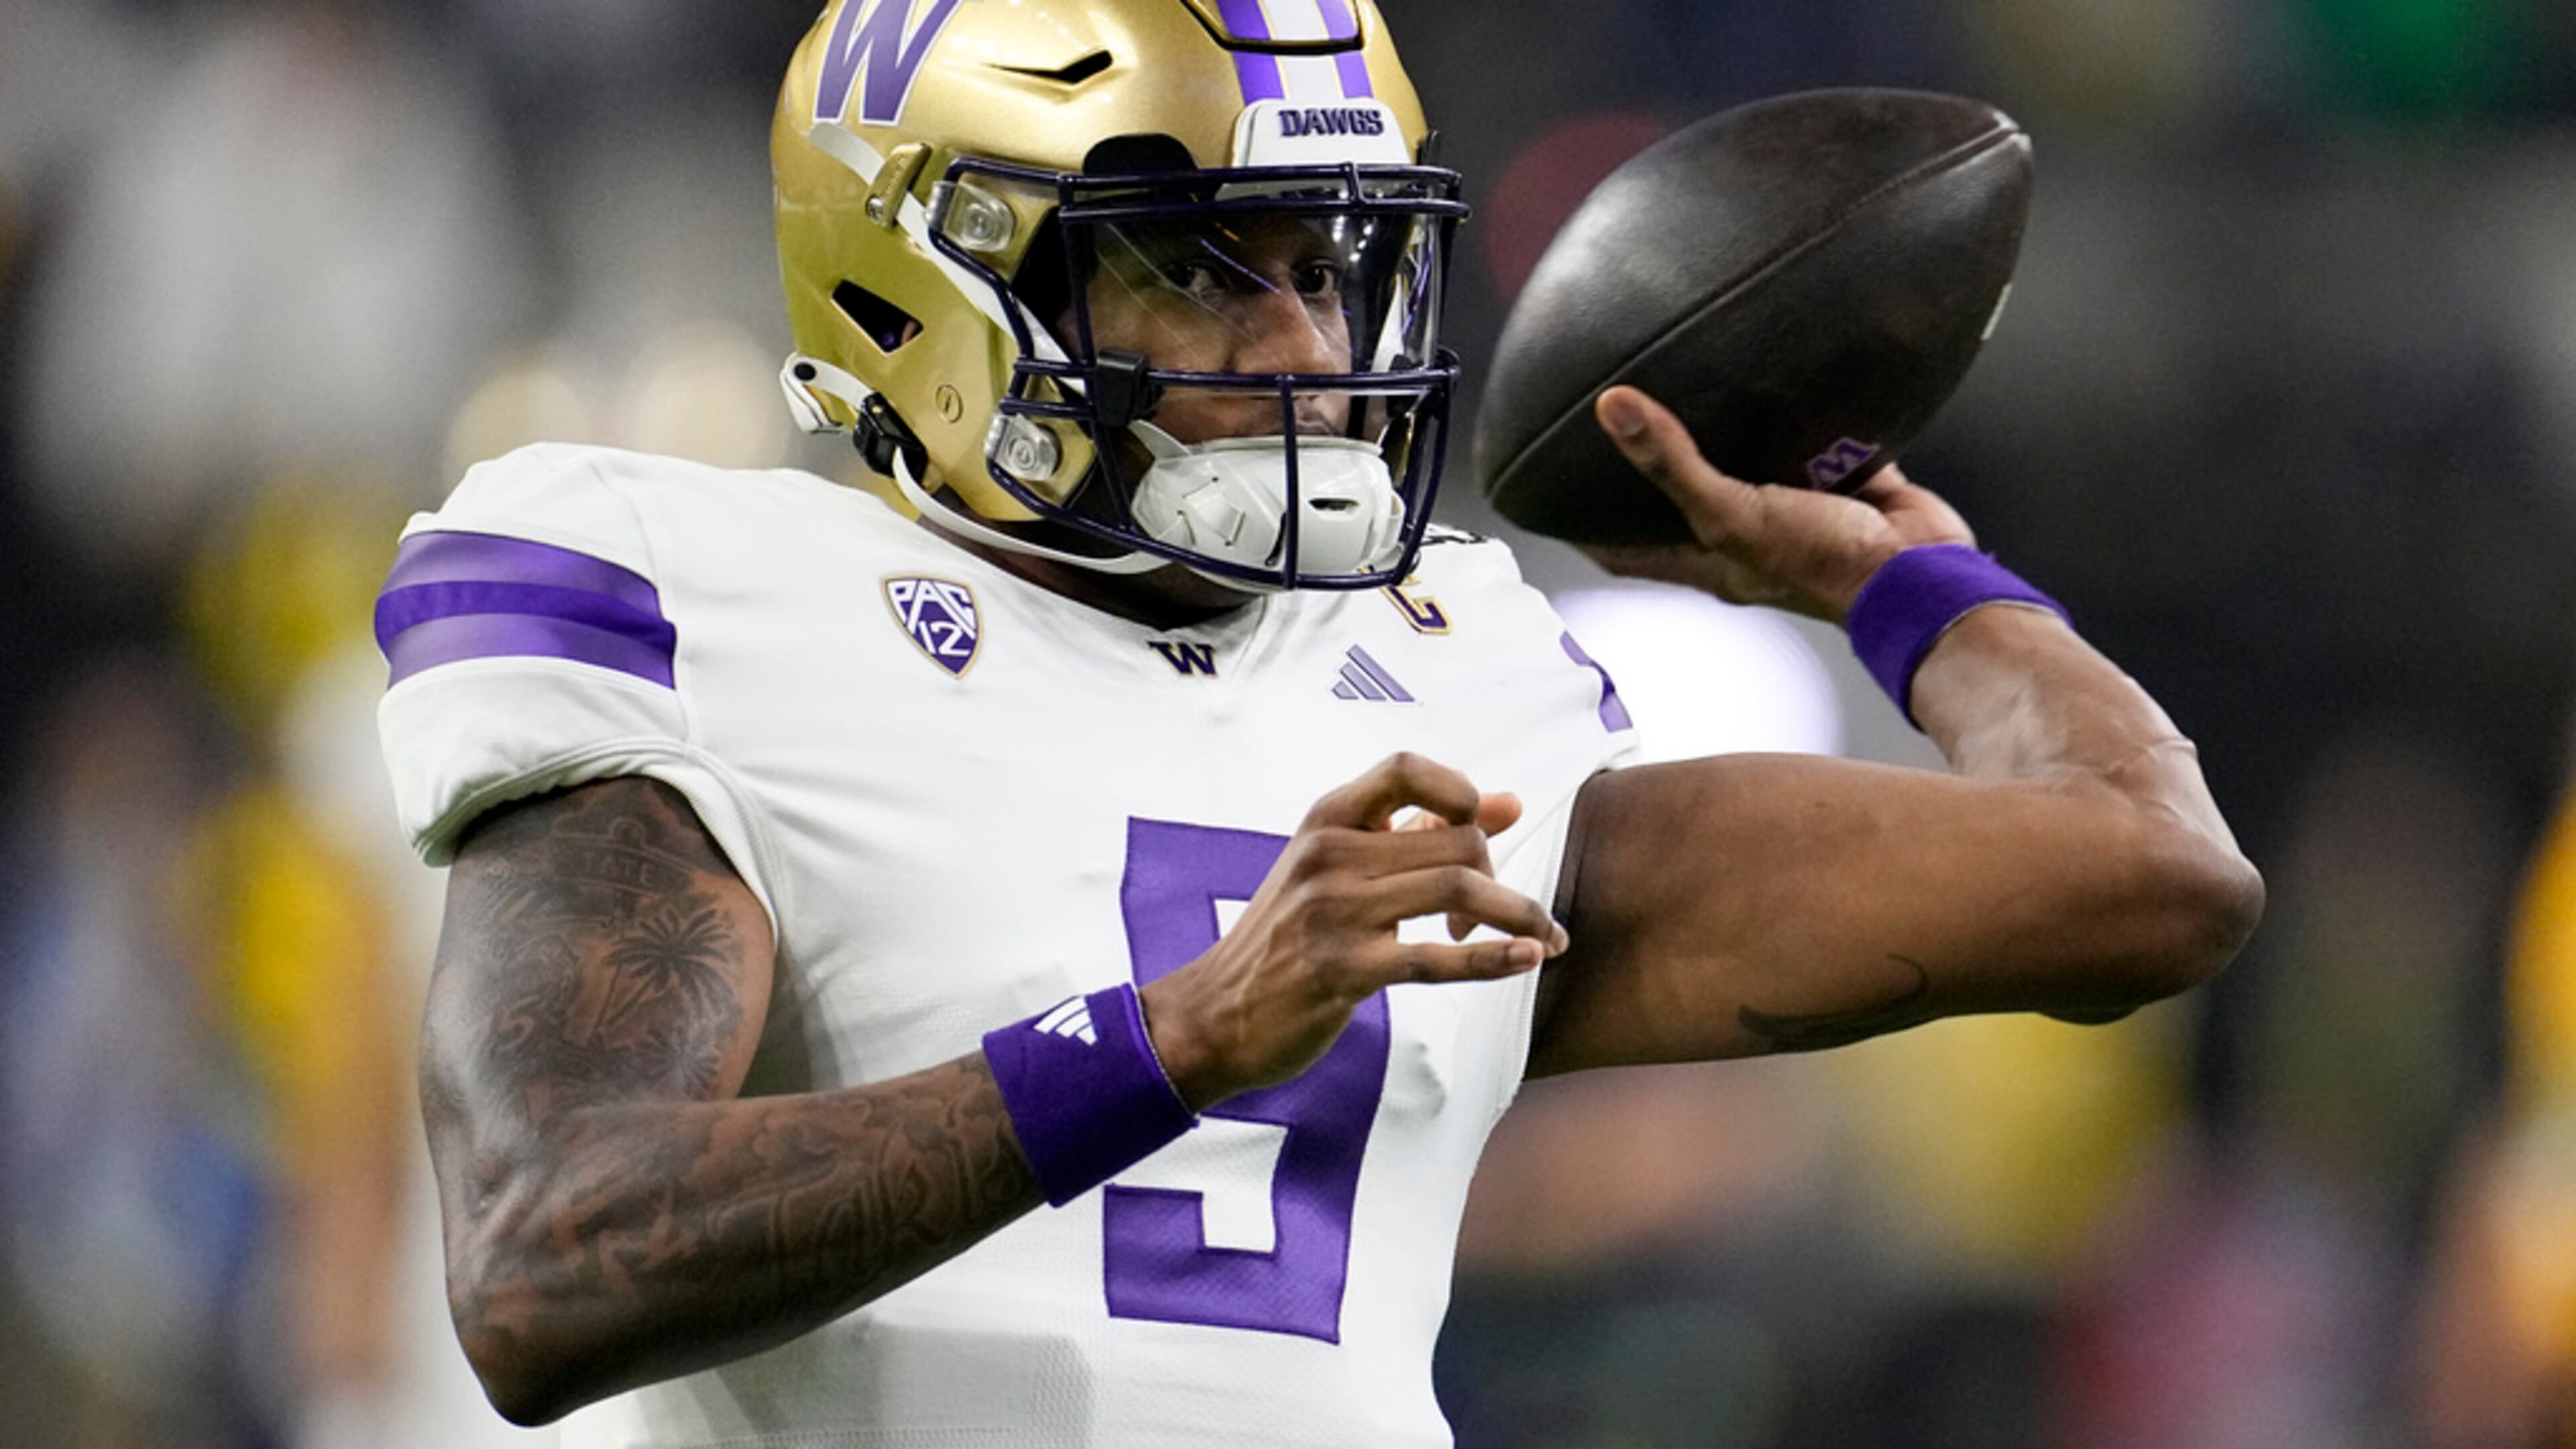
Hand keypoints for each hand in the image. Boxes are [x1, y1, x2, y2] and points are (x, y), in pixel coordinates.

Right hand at [1138, 753, 1567, 1109]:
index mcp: (1325, 821)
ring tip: (1540, 937)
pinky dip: (1492, 958)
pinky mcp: (1343, 971)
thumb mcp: (1335, 869)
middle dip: (1497, 875)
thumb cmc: (1286, 939)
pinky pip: (1435, 957)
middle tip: (1500, 913)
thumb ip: (1419, 832)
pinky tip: (1525, 959)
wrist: (1213, 1014)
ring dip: (1517, 913)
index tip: (1479, 827)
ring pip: (1457, 887)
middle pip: (1454, 839)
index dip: (1458, 789)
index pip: (1406, 769)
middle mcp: (1328, 855)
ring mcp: (1334, 912)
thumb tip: (1507, 803)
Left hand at [1579, 385, 1975, 622]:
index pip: (1625, 551)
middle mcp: (1744, 537)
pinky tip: (1782, 375)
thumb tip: (1613, 408)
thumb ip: (1674, 463)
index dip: (1585, 529)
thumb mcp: (1732, 513)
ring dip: (1726, 435)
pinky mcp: (1842, 482)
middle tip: (1622, 421)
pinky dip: (1798, 415)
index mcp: (1708, 559)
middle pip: (1681, 505)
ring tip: (1695, 383)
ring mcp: (1793, 509)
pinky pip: (1813, 441)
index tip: (1551, 496)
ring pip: (1747, 467)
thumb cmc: (1822, 564)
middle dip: (1653, 471)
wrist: (1919, 571)